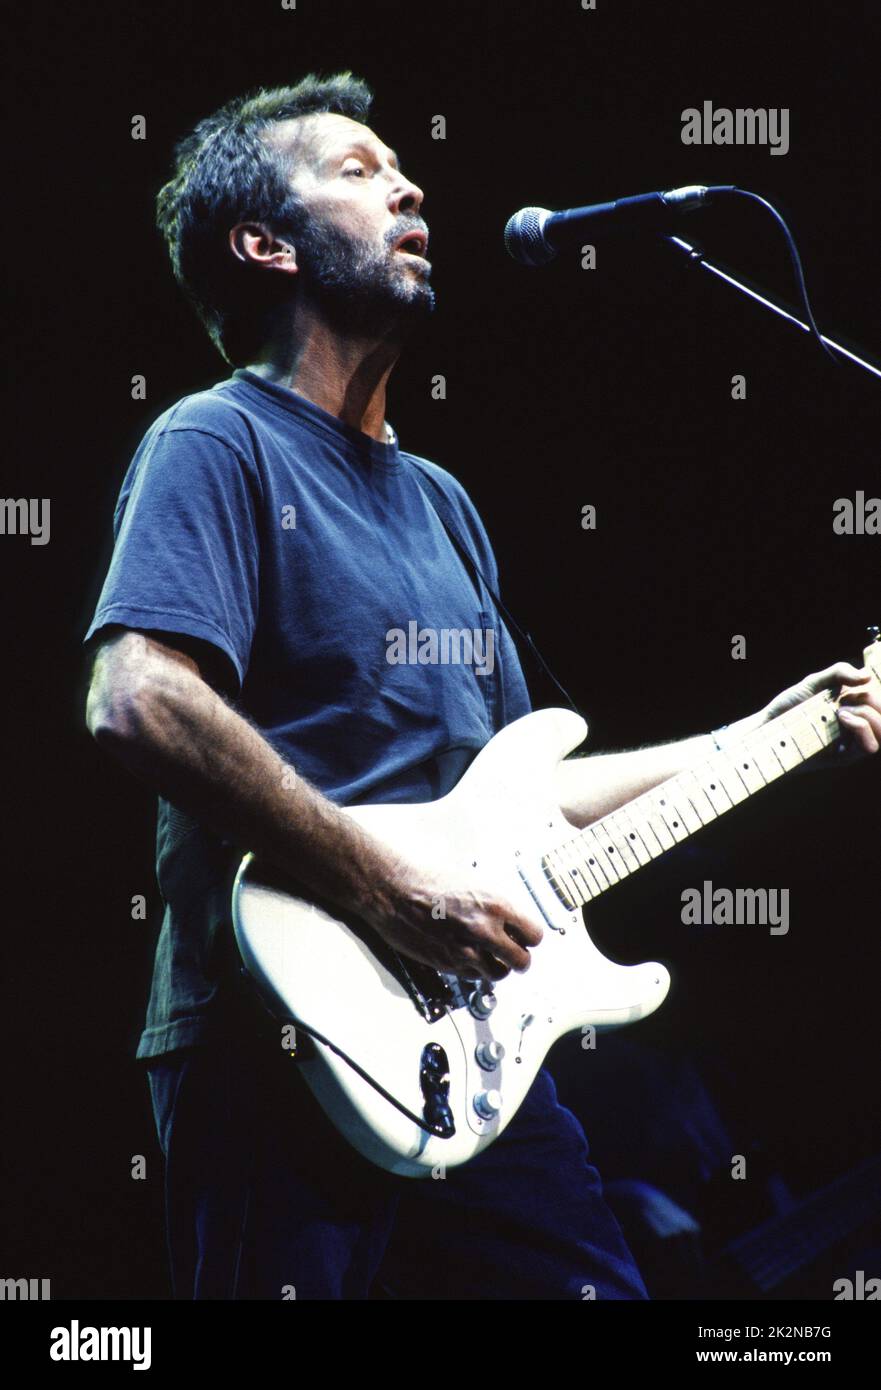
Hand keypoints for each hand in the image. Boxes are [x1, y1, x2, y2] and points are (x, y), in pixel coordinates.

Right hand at [363, 856, 543, 981]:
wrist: (394, 892)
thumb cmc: (427, 881)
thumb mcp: (473, 884)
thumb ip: (495, 906)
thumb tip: (511, 920)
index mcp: (495, 906)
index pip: (533, 935)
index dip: (529, 937)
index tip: (525, 937)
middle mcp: (484, 931)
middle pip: (522, 961)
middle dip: (519, 958)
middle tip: (514, 953)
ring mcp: (466, 951)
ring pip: (499, 974)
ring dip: (497, 966)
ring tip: (490, 957)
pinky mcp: (448, 965)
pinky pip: (473, 976)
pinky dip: (475, 970)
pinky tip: (468, 956)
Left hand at [761, 662, 880, 761]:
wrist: (768, 726)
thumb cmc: (790, 705)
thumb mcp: (815, 682)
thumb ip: (839, 673)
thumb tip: (867, 675)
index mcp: (855, 706)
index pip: (880, 701)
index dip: (876, 690)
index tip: (856, 684)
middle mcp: (858, 725)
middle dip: (874, 700)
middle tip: (847, 698)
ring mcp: (852, 742)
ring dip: (869, 715)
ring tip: (842, 710)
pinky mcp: (844, 757)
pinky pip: (869, 746)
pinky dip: (862, 727)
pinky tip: (843, 718)